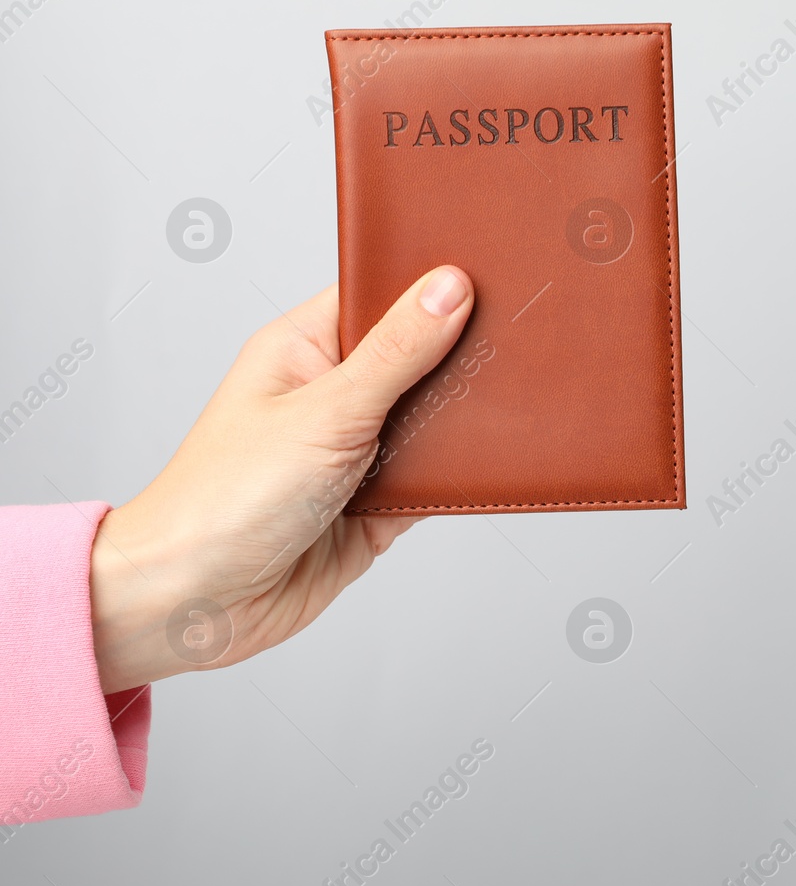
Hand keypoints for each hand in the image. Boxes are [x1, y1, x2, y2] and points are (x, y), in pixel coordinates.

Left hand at [88, 267, 473, 693]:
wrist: (198, 603)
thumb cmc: (223, 500)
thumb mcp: (326, 411)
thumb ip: (396, 352)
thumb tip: (448, 289)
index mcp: (303, 350)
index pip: (379, 297)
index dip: (429, 287)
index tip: (487, 282)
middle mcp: (329, 395)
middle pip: (415, 358)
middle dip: (456, 358)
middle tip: (508, 347)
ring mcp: (353, 451)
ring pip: (431, 421)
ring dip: (459, 423)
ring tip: (505, 405)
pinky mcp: (375, 504)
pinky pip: (434, 478)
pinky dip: (457, 476)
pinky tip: (486, 463)